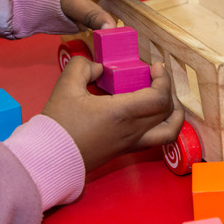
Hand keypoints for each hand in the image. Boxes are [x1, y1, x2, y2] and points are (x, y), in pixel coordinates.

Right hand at [43, 56, 182, 171]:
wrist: (49, 157)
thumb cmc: (58, 125)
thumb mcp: (66, 86)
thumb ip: (83, 67)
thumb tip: (98, 66)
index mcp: (122, 113)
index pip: (160, 97)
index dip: (164, 79)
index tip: (156, 67)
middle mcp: (132, 130)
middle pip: (168, 112)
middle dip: (168, 90)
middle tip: (157, 77)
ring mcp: (131, 143)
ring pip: (169, 131)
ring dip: (174, 113)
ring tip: (165, 99)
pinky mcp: (125, 150)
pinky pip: (156, 140)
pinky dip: (163, 126)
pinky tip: (151, 115)